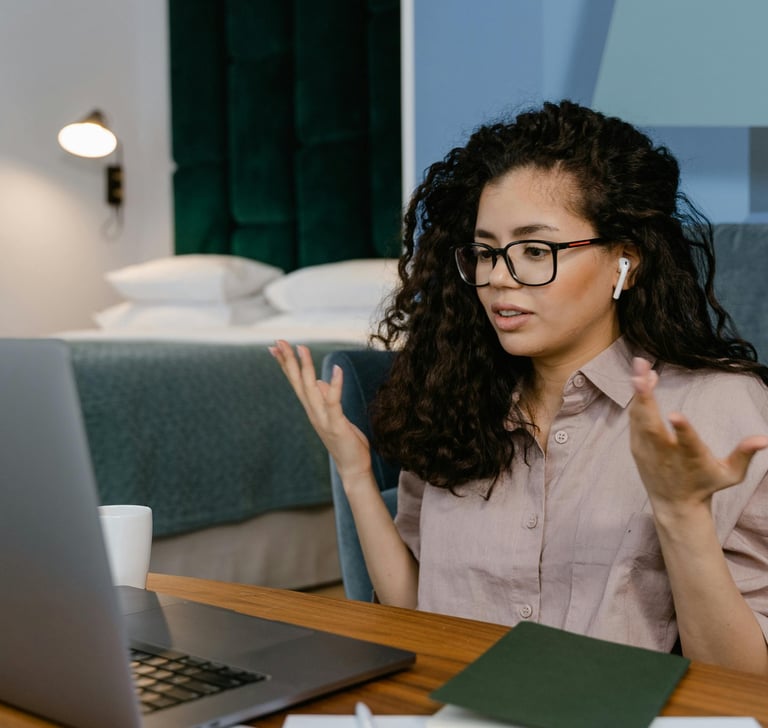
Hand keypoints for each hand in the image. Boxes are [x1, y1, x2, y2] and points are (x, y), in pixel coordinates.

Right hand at [269, 340, 371, 480]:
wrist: (353, 467)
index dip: (286, 364)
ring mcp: (323, 419)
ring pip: (310, 388)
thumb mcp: (334, 416)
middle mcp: (313, 412)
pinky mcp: (337, 424)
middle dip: (288, 361)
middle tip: (279, 341)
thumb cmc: (345, 442)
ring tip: (302, 347)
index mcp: (312, 409)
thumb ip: (325, 399)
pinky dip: (334, 384)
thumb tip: (320, 381)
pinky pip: (333, 401)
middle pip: (297, 382)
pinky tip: (336, 369)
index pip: (296, 382)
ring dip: (305, 367)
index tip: (275, 347)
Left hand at [628, 357, 767, 513]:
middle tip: (641, 375)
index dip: (682, 430)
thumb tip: (765, 439)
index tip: (675, 415)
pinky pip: (635, 418)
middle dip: (645, 400)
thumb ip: (743, 455)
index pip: (687, 444)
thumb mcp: (729, 475)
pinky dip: (638, 399)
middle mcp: (664, 453)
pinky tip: (642, 378)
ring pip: (639, 418)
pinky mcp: (637, 446)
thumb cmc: (705, 485)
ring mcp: (647, 449)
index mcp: (690, 458)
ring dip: (639, 391)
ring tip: (641, 364)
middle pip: (651, 426)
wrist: (674, 504)